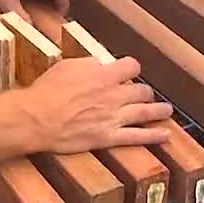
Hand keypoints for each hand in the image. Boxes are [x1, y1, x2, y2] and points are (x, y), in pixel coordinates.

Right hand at [20, 55, 173, 153]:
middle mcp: (113, 95)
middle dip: (145, 91)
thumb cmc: (46, 91)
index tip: (129, 72)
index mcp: (103, 75)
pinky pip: (137, 137)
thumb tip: (99, 64)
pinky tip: (165, 134)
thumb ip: (88, 64)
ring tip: (167, 110)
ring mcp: (113, 117)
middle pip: (141, 90)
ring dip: (159, 110)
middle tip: (145, 94)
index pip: (131, 66)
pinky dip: (154, 136)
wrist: (36, 118)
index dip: (131, 68)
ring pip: (145, 112)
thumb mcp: (66, 66)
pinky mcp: (108, 137)